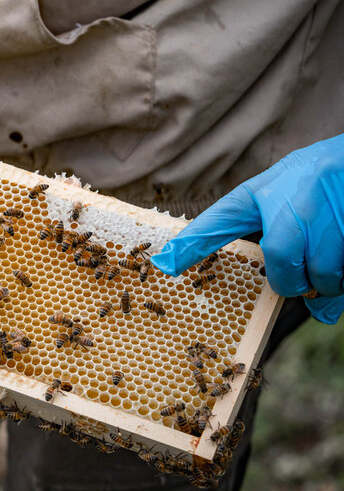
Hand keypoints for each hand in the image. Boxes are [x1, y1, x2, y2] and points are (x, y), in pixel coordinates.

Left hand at [151, 134, 343, 323]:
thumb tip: (306, 307)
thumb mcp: (288, 196)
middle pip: (282, 261)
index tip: (163, 264)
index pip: (221, 218)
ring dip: (330, 280)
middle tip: (303, 276)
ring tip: (334, 256)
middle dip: (293, 281)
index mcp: (265, 191)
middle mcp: (292, 198)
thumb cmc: (323, 182)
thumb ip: (285, 249)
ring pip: (324, 275)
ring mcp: (327, 209)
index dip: (192, 243)